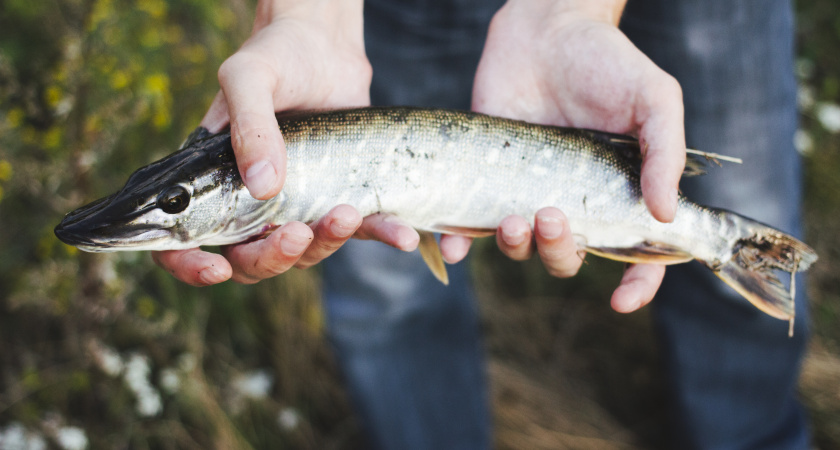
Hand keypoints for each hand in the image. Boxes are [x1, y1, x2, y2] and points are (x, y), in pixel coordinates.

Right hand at [153, 0, 418, 285]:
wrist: (326, 44)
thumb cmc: (276, 54)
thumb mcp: (249, 78)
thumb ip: (249, 127)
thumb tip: (264, 188)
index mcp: (212, 182)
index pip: (186, 241)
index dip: (192, 265)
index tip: (216, 268)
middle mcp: (252, 202)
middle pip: (250, 259)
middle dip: (271, 257)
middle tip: (297, 233)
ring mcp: (298, 204)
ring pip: (304, 253)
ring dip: (324, 244)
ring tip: (346, 213)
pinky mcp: (341, 196)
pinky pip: (359, 229)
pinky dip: (381, 235)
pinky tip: (403, 236)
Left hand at [465, 0, 682, 311]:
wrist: (545, 29)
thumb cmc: (607, 61)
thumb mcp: (654, 98)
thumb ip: (665, 153)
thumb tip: (665, 215)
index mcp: (618, 194)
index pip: (635, 254)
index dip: (636, 284)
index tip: (622, 299)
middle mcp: (573, 202)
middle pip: (568, 257)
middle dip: (560, 251)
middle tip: (551, 214)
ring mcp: (528, 193)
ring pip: (521, 248)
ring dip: (517, 246)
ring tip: (513, 216)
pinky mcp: (487, 179)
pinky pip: (471, 225)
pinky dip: (460, 243)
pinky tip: (455, 245)